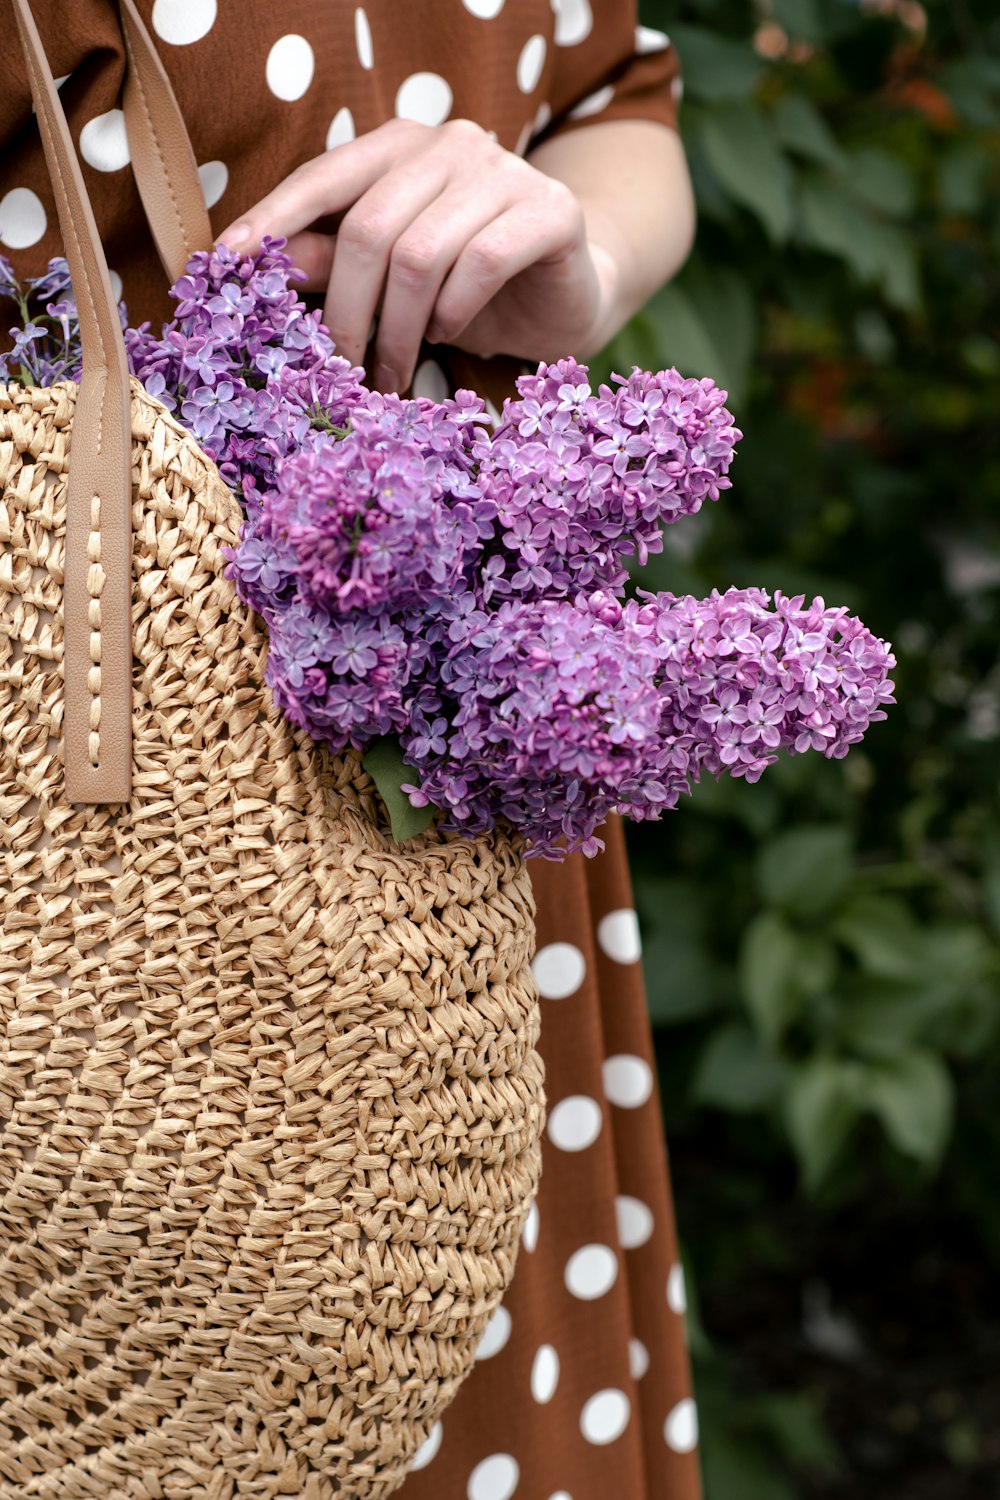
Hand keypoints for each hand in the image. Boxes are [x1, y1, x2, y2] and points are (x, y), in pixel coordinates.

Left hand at [219, 118, 615, 392]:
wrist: (565, 295)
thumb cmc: (468, 287)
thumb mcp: (393, 276)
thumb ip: (336, 259)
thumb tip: (265, 262)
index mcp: (402, 147)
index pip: (325, 175)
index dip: (274, 218)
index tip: (227, 262)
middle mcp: (452, 144)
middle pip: (370, 227)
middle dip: (348, 311)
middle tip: (342, 369)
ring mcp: (506, 171)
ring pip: (420, 253)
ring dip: (399, 328)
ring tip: (394, 369)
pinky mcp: (551, 210)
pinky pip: (481, 262)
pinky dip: (454, 310)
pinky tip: (450, 333)